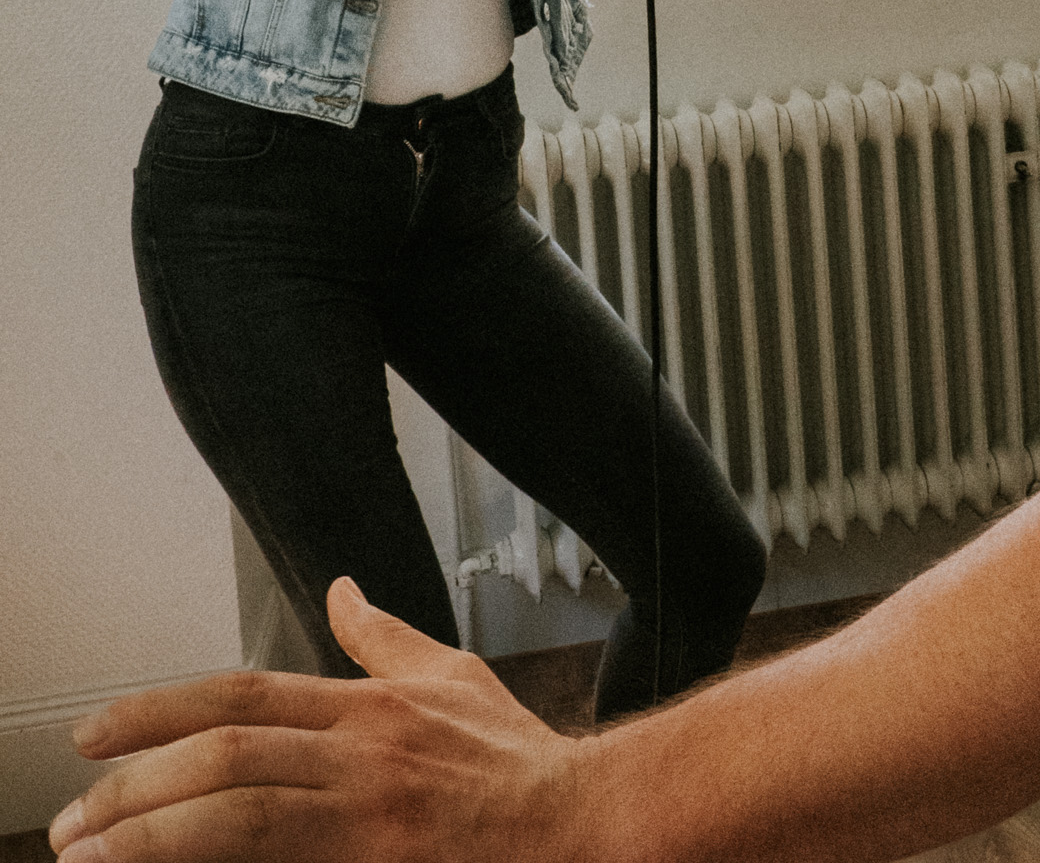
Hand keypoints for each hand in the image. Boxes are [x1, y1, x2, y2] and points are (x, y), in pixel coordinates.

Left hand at [50, 578, 580, 862]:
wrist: (580, 824)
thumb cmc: (517, 762)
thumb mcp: (452, 677)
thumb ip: (386, 638)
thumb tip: (345, 590)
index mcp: (367, 706)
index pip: (241, 696)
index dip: (159, 710)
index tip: (95, 733)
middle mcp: (358, 754)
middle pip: (225, 755)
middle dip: (134, 785)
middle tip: (72, 819)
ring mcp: (366, 816)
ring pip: (238, 816)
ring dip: (152, 836)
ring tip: (93, 855)